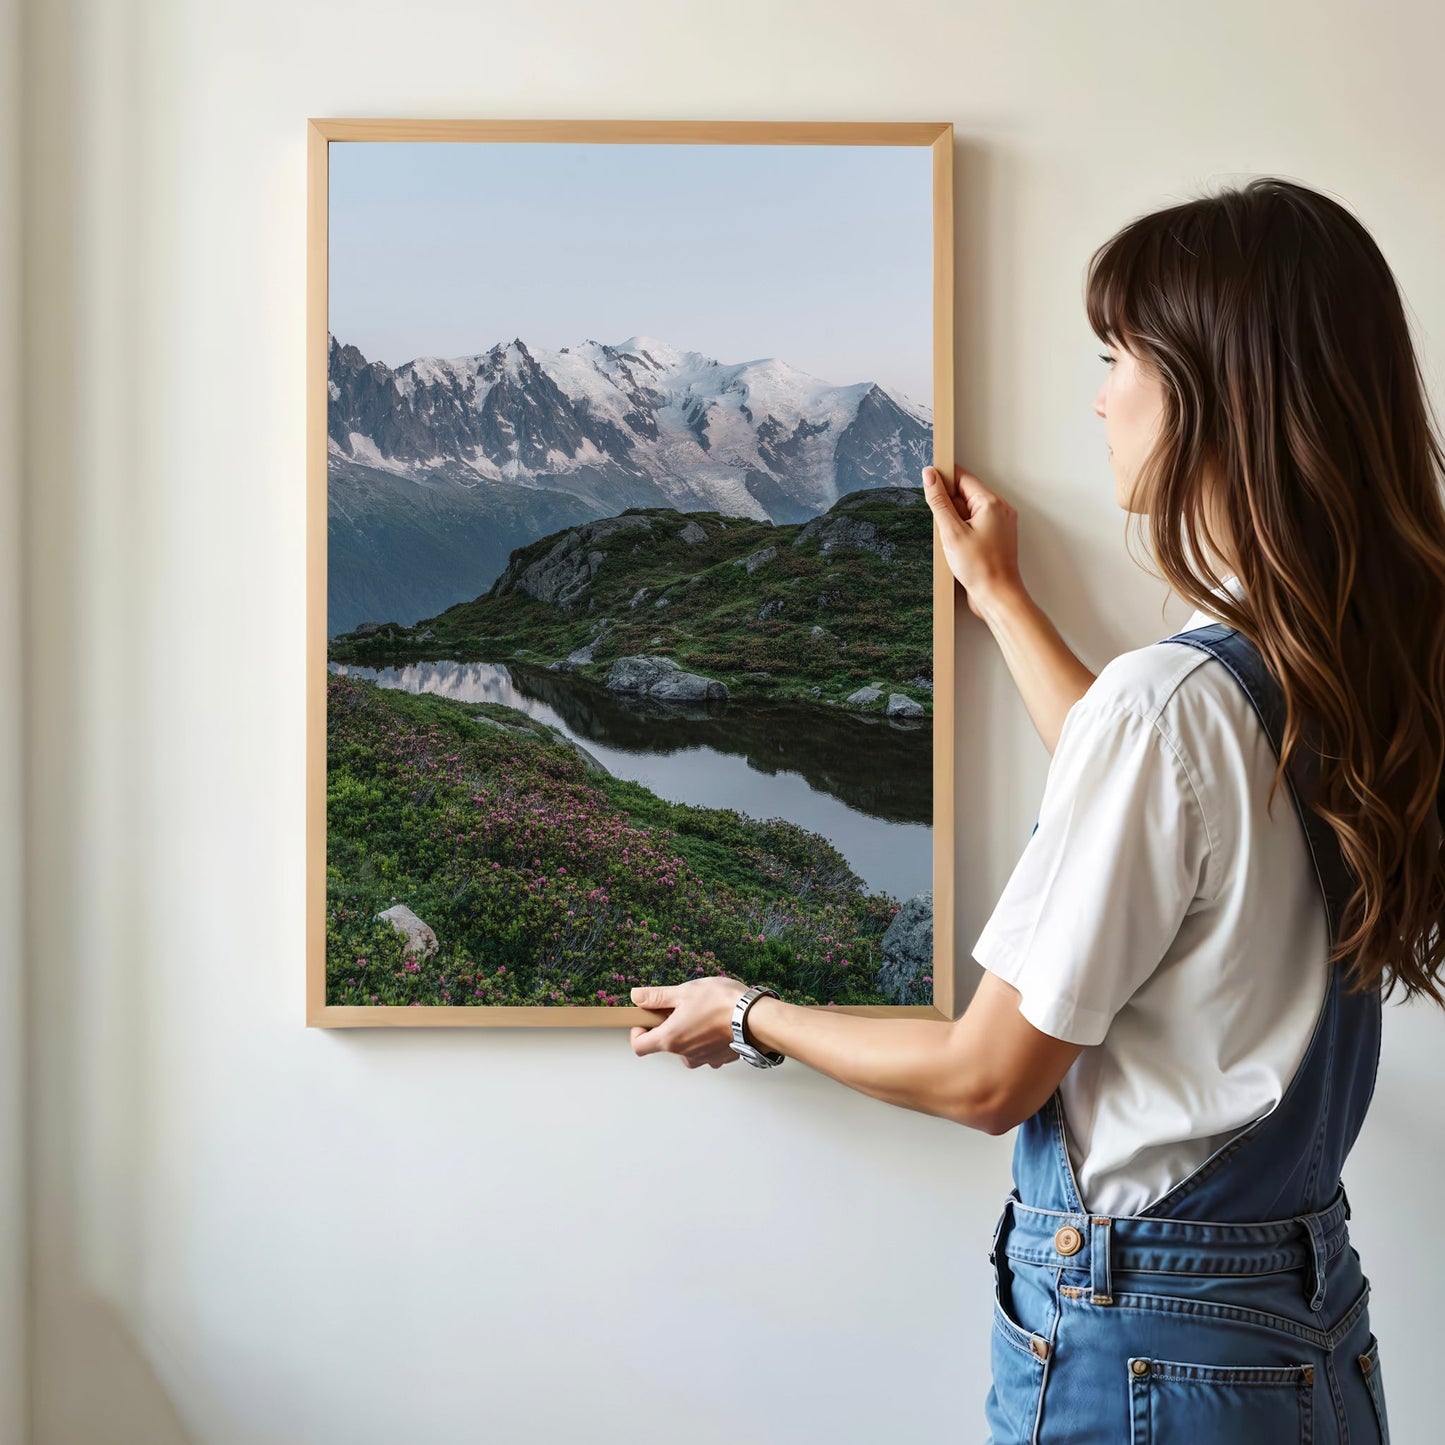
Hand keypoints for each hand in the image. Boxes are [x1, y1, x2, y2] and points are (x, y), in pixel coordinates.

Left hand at [628, 975, 749, 1068]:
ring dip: (689, 1032)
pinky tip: (717, 1022)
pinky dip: (707, 1038)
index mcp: (670, 1038)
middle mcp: (684, 1054)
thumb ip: (657, 997)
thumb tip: (637, 996)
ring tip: (703, 1012)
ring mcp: (703, 1059)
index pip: (639, 1046)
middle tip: (681, 1007)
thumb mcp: (684, 991)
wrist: (756, 1018)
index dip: (637, 1032)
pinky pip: (706, 1050)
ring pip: (687, 1047)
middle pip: (665, 1044)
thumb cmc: (721, 1004)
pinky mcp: (720, 1058)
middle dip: (668, 1026)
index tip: (646, 1019)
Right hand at [921, 464, 1024, 619]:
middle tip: (943, 527)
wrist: (997, 596)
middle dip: (949, 506)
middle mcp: (1000, 510)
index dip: (944, 479)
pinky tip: (958, 548)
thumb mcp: (951, 532)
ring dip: (955, 521)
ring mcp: (1000, 524)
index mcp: (991, 503)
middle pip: (966, 494)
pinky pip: (975, 524)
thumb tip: (930, 476)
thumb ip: (939, 501)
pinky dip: (962, 531)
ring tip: (953, 542)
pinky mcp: (996, 537)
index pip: (963, 478)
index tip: (928, 483)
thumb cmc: (980, 568)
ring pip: (969, 511)